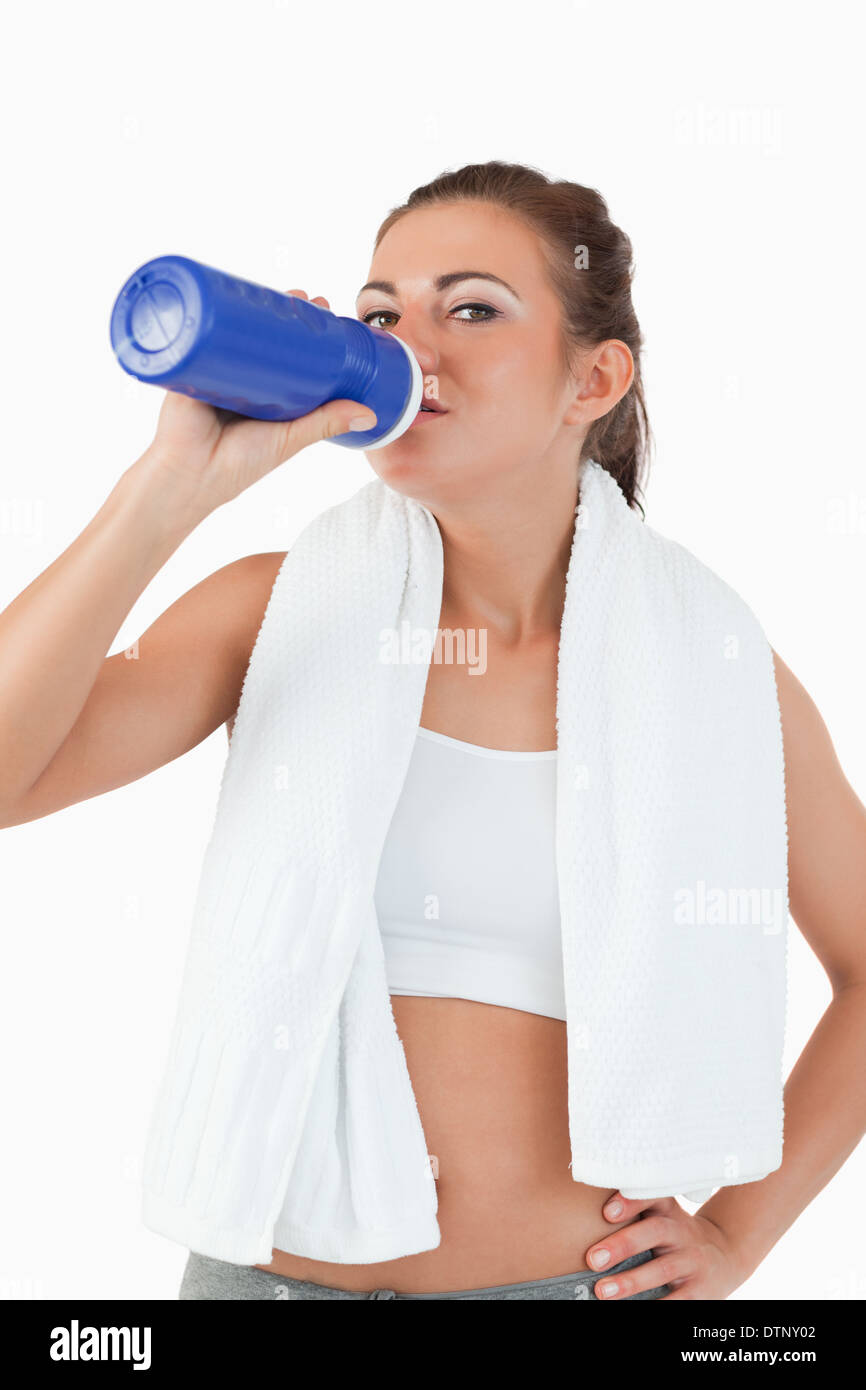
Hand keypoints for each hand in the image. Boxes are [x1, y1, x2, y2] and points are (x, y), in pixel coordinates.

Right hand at [142, 289, 376, 516]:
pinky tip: (234, 293)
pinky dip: (216, 311)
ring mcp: (215, 367)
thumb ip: (325, 424)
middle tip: (310, 298)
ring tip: (288, 292)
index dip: (307, 333)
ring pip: (238, 330)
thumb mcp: (289, 439)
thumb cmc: (239, 464)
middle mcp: (241, 376)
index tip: (327, 313)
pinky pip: (201, 332)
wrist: (191, 475)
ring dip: (260, 305)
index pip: (288, 354)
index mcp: (265, 393)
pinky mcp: (188, 362)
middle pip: (264, 336)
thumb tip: (370, 414)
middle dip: (286, 311)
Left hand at [584, 1192, 751, 1299]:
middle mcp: (681, 1231)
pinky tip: (635, 1310)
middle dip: (622, 1244)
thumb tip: (580, 1227)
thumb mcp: (662, 1217)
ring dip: (632, 1280)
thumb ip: (632, 1214)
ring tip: (602, 1292)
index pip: (651, 1196)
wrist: (725, 1254)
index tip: (606, 1212)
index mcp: (667, 1210)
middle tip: (592, 1260)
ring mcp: (693, 1260)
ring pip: (664, 1268)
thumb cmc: (675, 1235)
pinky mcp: (701, 1289)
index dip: (630, 1202)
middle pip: (655, 1231)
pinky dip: (657, 1306)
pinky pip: (678, 1300)